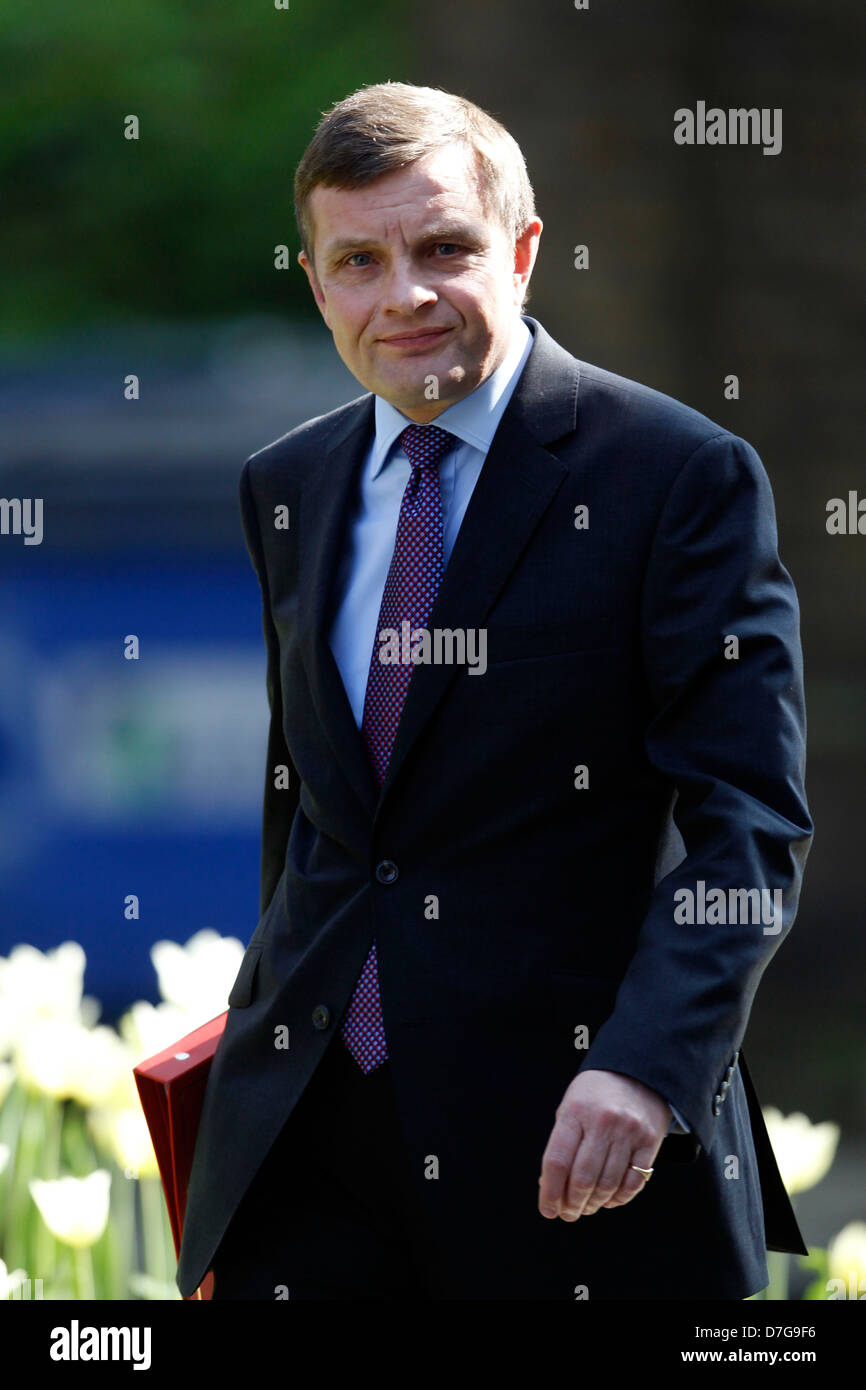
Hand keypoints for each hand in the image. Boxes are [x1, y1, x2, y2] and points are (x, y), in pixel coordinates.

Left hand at [538, 1069, 670, 1220]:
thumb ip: (562, 1145)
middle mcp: (602, 1122)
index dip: (549, 1192)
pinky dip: (618, 1198)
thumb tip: (550, 1187)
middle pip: (582, 1178)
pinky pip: (633, 1182)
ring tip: (586, 1208)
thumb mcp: (571, 1108)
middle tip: (568, 1214)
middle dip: (572, 1204)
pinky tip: (608, 1200)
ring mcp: (628, 1132)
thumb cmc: (594, 1095)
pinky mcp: (650, 1141)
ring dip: (594, 1203)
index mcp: (576, 1112)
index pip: (557, 1161)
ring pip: (607, 1184)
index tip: (548, 1210)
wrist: (637, 1072)